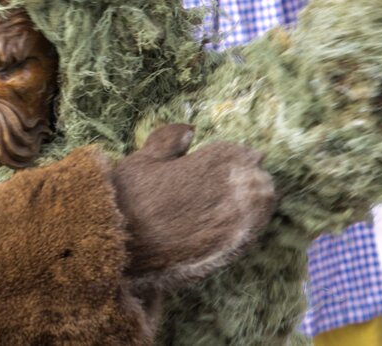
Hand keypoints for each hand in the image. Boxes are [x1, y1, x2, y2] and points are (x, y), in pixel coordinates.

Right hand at [111, 123, 275, 291]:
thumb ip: (168, 142)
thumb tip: (190, 130)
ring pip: (261, 204)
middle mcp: (227, 192)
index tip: (232, 157)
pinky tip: (241, 223)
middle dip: (249, 174)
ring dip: (255, 198)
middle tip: (242, 175)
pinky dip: (250, 224)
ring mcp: (231, 223)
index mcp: (210, 165)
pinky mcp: (227, 250)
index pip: (237, 153)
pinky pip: (251, 232)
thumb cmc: (125, 201)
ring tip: (245, 197)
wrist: (120, 248)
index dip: (234, 155)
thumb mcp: (141, 161)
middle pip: (256, 177)